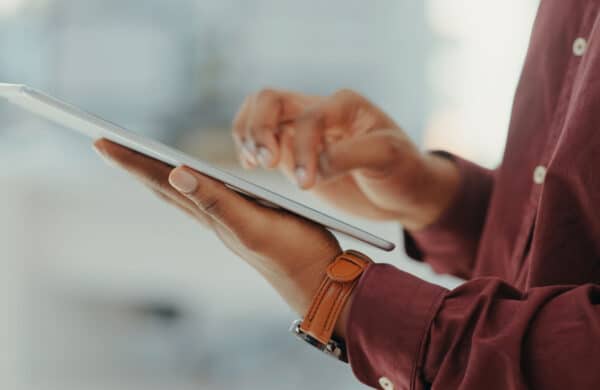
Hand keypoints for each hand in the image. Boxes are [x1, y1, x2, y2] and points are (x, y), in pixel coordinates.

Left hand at [94, 139, 343, 323]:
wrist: (321, 283)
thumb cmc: (295, 254)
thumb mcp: (255, 226)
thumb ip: (218, 202)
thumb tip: (175, 174)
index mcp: (212, 215)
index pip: (163, 183)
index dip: (132, 162)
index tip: (101, 142)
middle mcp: (214, 218)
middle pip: (165, 187)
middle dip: (135, 165)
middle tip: (106, 145)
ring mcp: (228, 222)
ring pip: (183, 193)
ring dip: (157, 174)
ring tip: (138, 160)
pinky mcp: (247, 221)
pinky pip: (206, 198)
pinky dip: (189, 184)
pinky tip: (192, 182)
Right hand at [233, 88, 459, 229]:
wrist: (404, 190)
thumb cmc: (403, 170)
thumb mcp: (388, 157)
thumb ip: (351, 155)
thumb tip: (316, 165)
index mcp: (345, 105)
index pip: (310, 116)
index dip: (304, 148)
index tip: (308, 183)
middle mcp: (319, 110)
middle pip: (270, 100)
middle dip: (260, 130)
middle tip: (266, 163)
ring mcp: (302, 130)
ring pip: (258, 113)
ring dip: (247, 135)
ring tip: (253, 164)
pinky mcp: (293, 152)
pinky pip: (259, 139)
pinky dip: (246, 147)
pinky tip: (250, 166)